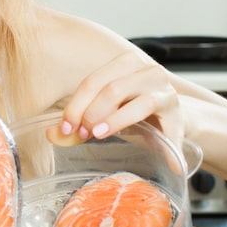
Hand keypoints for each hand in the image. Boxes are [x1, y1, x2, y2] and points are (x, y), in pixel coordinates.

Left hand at [57, 50, 183, 147]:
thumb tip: (52, 134)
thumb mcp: (105, 116)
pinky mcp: (174, 107)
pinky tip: (158, 160)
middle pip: (110, 88)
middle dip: (91, 113)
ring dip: (113, 121)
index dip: (75, 105)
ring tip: (100, 135)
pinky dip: (158, 143)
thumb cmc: (135, 115)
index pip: (92, 81)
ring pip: (134, 99)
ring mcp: (162, 87)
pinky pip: (161, 122)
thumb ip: (79, 123)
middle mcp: (144, 70)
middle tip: (82, 134)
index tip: (65, 128)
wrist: (174, 120)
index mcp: (124, 65)